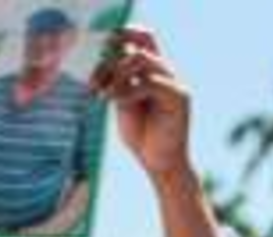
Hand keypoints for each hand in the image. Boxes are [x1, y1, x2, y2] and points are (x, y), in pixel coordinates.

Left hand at [93, 27, 192, 182]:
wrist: (161, 165)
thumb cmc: (143, 136)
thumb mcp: (124, 103)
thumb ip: (118, 82)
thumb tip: (104, 60)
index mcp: (155, 71)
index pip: (144, 36)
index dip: (122, 35)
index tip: (99, 52)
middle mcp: (167, 72)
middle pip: (140, 44)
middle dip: (111, 59)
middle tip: (94, 81)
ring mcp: (175, 83)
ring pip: (141, 59)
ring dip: (116, 73)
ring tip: (102, 93)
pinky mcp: (179, 97)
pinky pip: (148, 82)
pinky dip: (126, 90)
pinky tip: (112, 101)